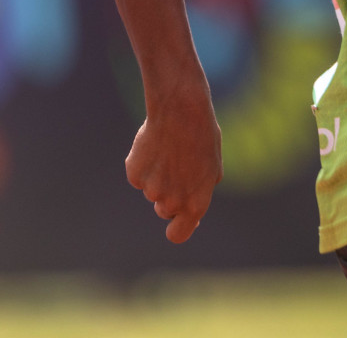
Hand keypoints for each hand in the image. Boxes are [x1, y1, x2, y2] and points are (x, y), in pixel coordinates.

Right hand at [124, 90, 222, 242]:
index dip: (176, 228)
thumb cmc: (202, 137)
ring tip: (170, 150)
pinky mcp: (134, 174)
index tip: (176, 220)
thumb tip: (191, 210)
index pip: (178, 234)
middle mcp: (171, 203)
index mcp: (194, 205)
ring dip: (158, 176)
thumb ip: (200, 192)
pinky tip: (155, 144)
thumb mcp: (212, 168)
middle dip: (169, 195)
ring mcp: (150, 190)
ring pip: (151, 190)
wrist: (181, 111)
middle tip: (178, 167)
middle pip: (164, 210)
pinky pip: (138, 175)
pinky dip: (144, 164)